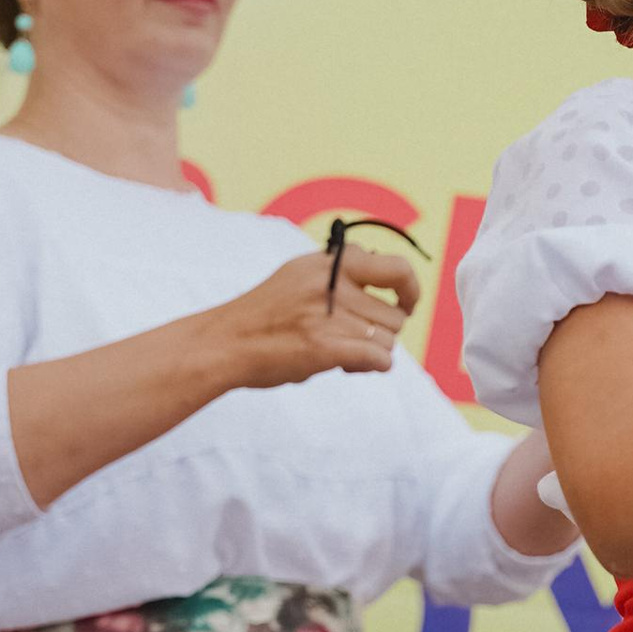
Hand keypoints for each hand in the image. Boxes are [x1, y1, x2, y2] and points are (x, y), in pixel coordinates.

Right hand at [207, 240, 421, 391]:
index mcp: (329, 264)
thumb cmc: (264, 315)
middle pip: (396, 316)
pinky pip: (380, 360)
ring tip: (341, 354)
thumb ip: (339, 274)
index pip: (395, 267)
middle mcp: (332, 285)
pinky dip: (371, 367)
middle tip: (354, 341)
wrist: (223, 342)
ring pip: (388, 341)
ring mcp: (329, 316)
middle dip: (382, 333)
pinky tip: (346, 367)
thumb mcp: (300, 276)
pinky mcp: (324, 347)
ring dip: (373, 353)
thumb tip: (386, 282)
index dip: (409, 289)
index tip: (405, 304)